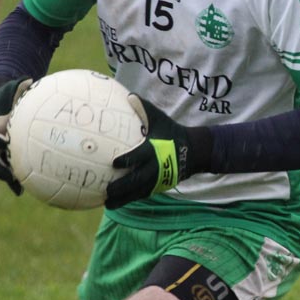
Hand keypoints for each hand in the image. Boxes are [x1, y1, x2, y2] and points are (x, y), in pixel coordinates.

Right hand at [0, 78, 31, 194]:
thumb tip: (28, 80)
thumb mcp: (13, 88)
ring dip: (8, 179)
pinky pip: (12, 169)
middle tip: (10, 177)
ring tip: (19, 189)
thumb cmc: (11, 95)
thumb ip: (18, 86)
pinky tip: (34, 186)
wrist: (7, 103)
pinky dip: (20, 178)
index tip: (3, 141)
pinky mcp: (8, 156)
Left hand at [105, 95, 211, 209]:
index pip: (140, 156)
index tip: (114, 163)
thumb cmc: (171, 132)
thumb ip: (144, 108)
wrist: (194, 151)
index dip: (128, 160)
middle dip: (122, 187)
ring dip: (123, 199)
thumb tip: (128, 95)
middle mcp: (157, 167)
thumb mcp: (160, 118)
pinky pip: (142, 195)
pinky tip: (115, 203)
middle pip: (137, 180)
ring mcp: (158, 179)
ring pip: (139, 192)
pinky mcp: (159, 186)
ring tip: (107, 204)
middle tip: (106, 190)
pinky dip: (129, 200)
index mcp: (156, 150)